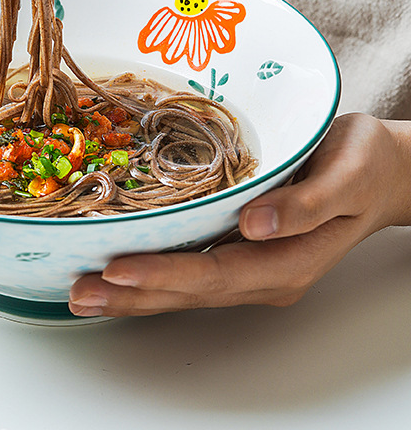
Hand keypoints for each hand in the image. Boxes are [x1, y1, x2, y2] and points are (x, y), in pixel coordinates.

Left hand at [69, 113, 410, 316]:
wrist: (381, 171)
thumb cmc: (365, 164)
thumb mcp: (348, 175)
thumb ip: (305, 205)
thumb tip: (255, 224)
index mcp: (288, 261)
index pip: (216, 274)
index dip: (164, 273)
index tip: (118, 267)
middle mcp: (264, 273)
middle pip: (189, 291)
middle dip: (132, 293)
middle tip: (78, 292)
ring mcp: (251, 267)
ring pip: (184, 288)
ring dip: (132, 293)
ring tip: (82, 294)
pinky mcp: (240, 251)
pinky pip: (189, 270)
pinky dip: (151, 275)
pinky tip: (119, 274)